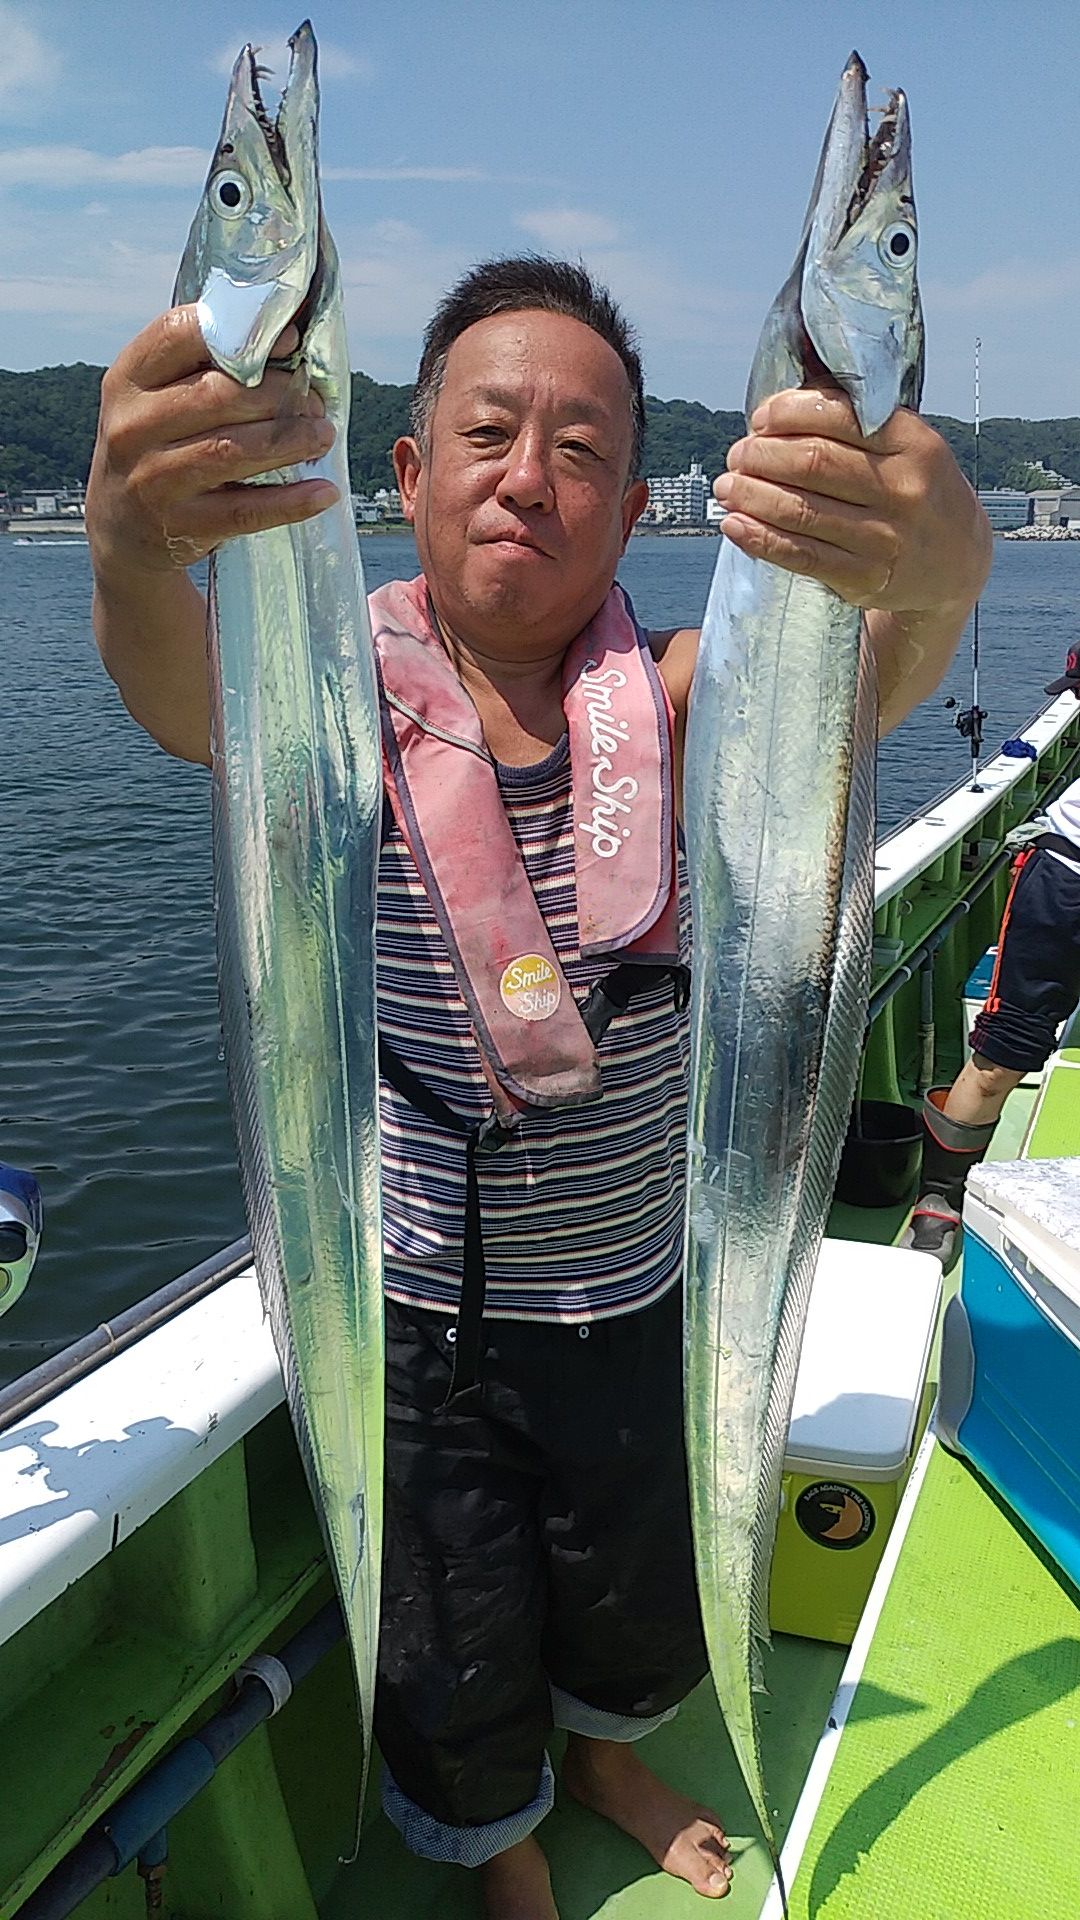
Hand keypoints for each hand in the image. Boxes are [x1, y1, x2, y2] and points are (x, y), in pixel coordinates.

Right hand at [85, 306, 338, 581]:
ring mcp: (153, 479)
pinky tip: (323, 491)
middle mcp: (133, 427)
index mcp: (127, 381)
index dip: (240, 332)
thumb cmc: (156, 447)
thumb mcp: (157, 400)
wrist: (121, 529)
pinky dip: (290, 501)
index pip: (179, 335)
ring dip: (289, 440)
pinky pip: (244, 511)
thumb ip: (204, 368)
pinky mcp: (179, 525)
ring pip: (232, 450)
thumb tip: (287, 338)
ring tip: (322, 434)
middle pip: (216, 395)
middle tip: (314, 401)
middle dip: (278, 394)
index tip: (291, 340)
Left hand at [713, 388, 990, 618]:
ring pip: (800, 510)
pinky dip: (760, 538)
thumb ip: (858, 424)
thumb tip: (781, 404)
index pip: (838, 416)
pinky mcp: (865, 578)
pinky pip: (800, 555)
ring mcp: (885, 538)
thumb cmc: (914, 490)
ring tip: (726, 487)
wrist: (957, 562)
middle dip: (762, 454)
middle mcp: (903, 489)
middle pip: (813, 463)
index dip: (788, 413)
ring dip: (751, 495)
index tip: (760, 418)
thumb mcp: (907, 447)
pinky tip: (734, 524)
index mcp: (913, 443)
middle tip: (737, 454)